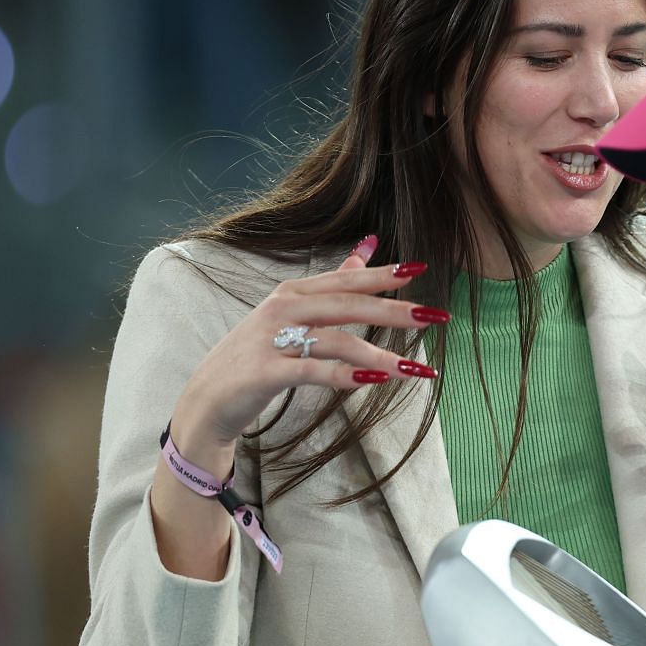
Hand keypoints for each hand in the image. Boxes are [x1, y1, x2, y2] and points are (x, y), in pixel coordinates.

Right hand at [170, 234, 445, 455]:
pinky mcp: (266, 372)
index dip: (383, 275)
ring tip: (418, 369)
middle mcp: (283, 309)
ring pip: (337, 341)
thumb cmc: (258, 356)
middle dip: (395, 310)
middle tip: (437, 317)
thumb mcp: (292, 313)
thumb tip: (369, 244)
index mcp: (293, 293)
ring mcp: (272, 340)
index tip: (421, 269)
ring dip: (381, 355)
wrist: (208, 400)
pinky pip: (313, 371)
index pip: (346, 280)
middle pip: (348, 305)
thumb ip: (333, 282)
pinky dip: (346, 376)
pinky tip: (374, 381)